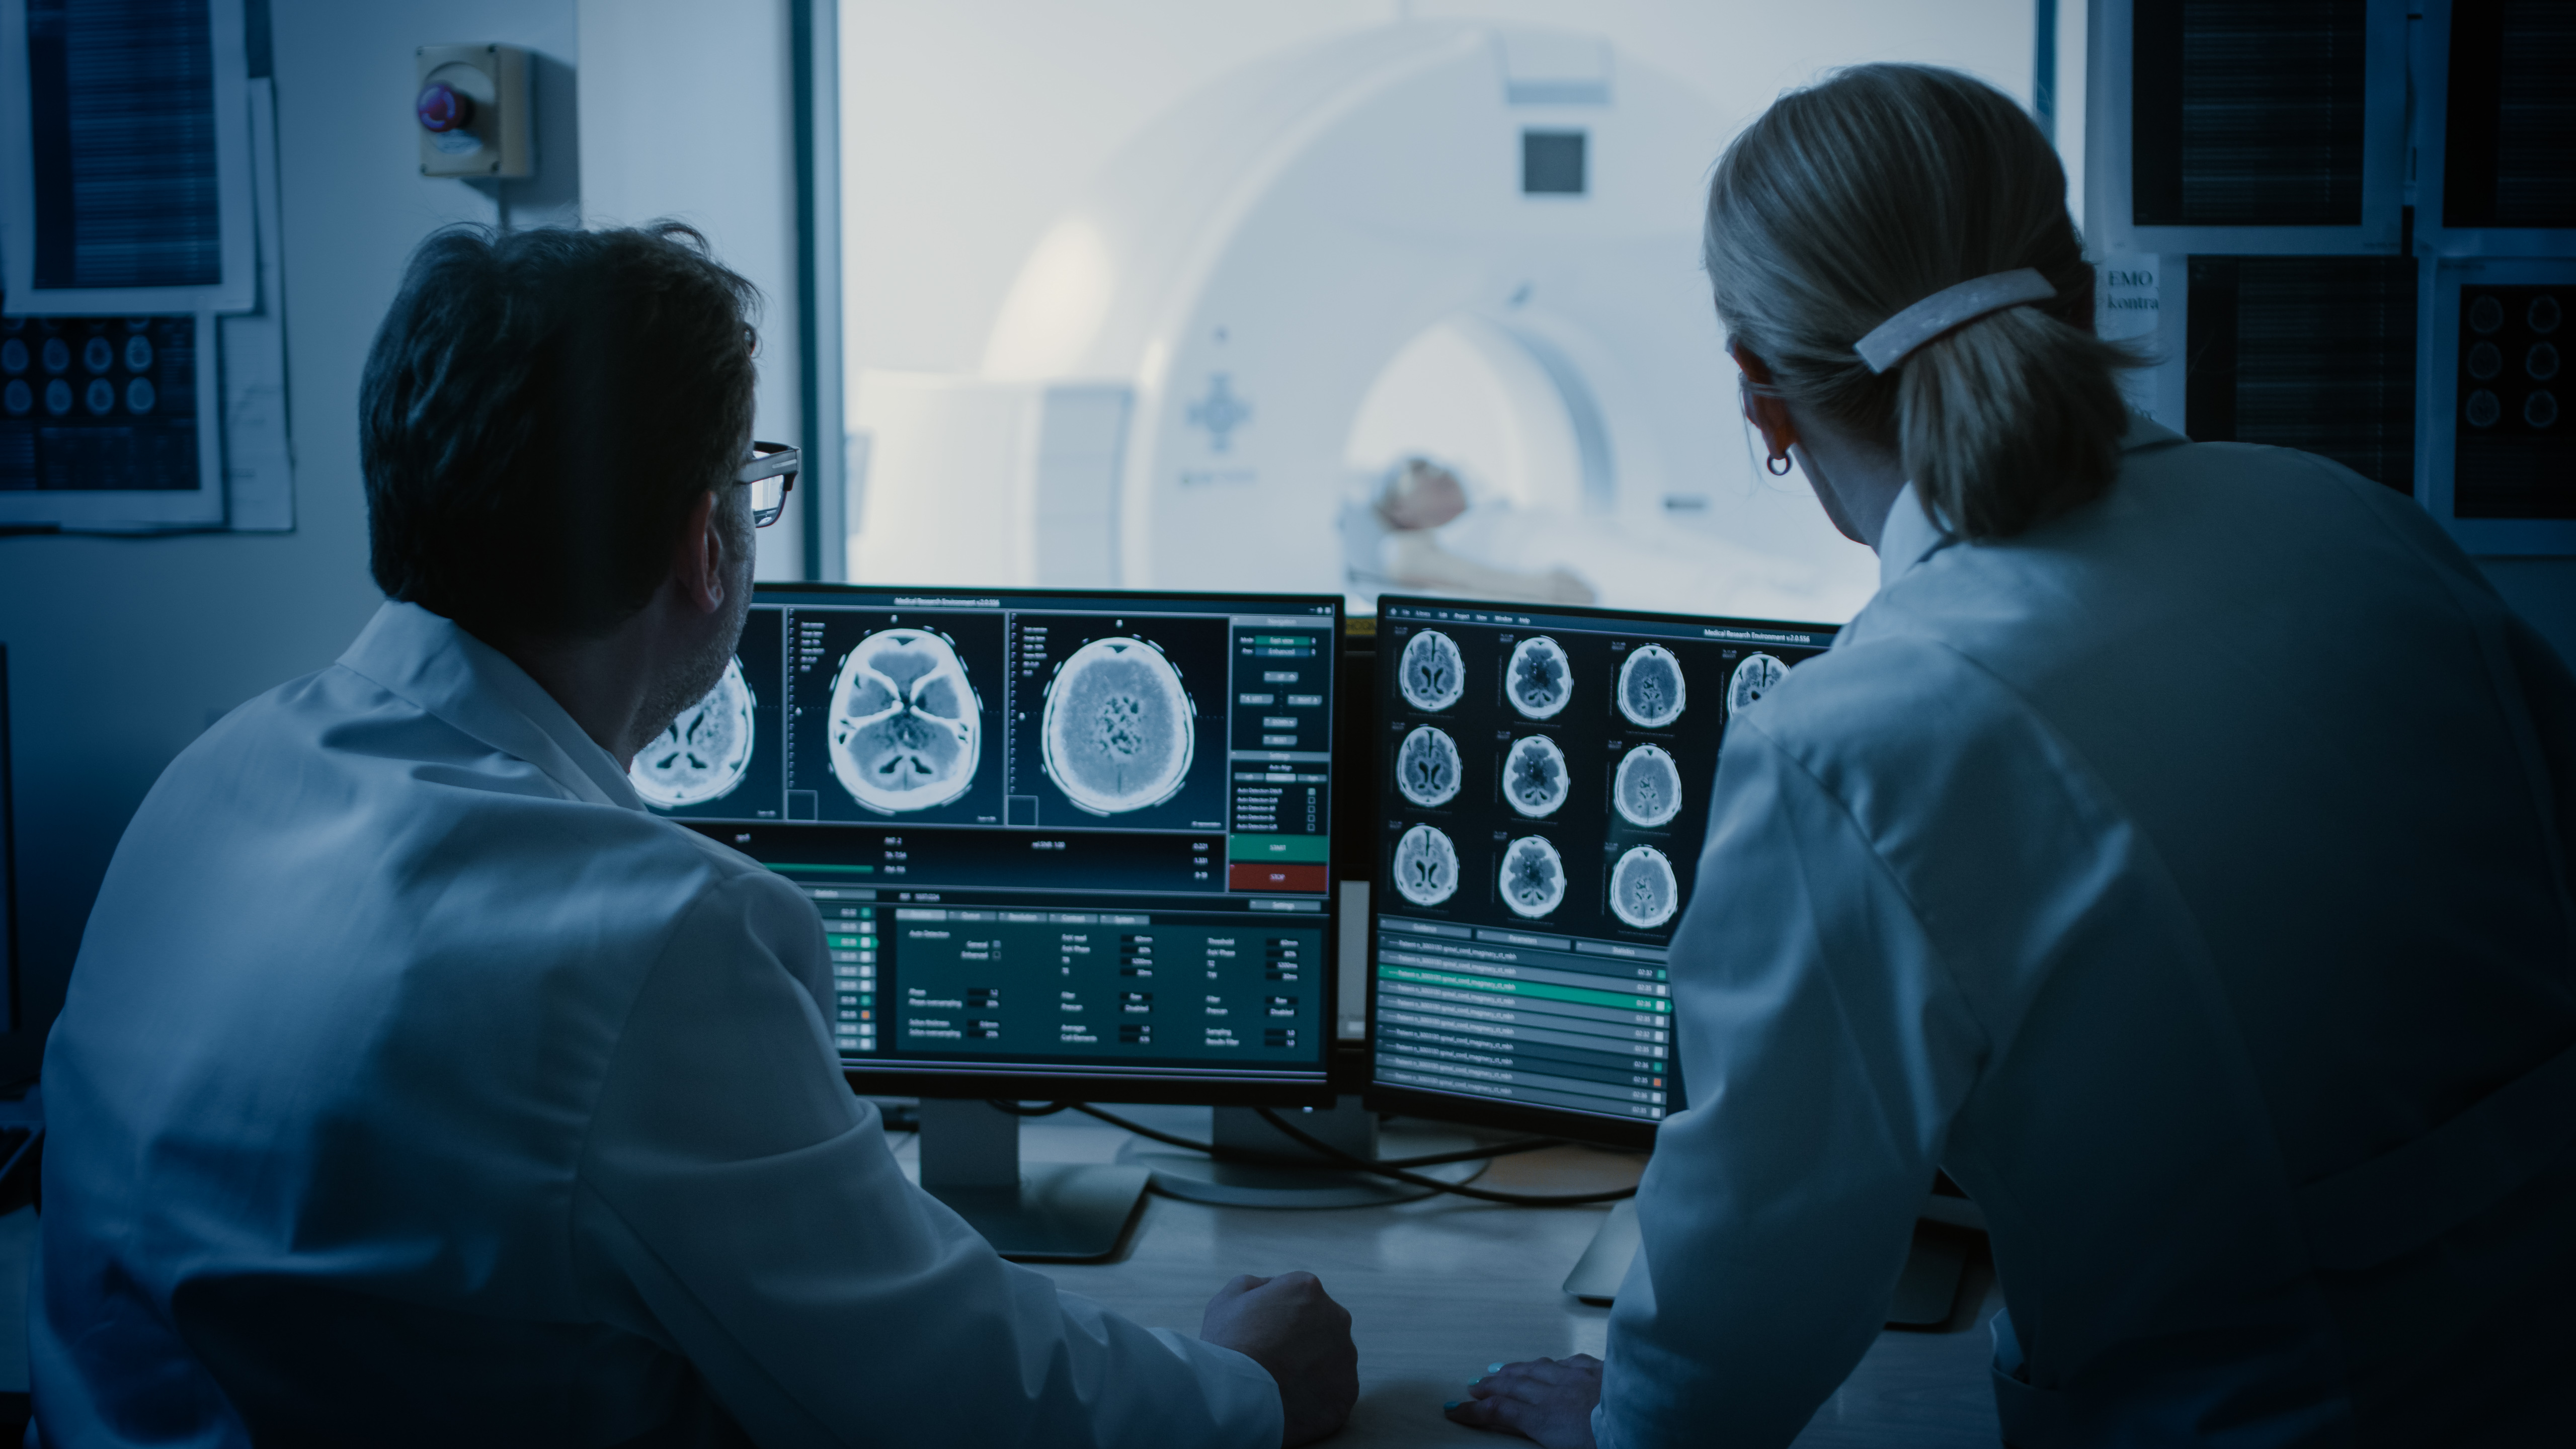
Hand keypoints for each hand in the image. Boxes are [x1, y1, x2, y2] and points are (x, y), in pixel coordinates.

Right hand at [1200, 1272, 1357, 1446]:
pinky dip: (1320, 1395)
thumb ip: (1257, 1285)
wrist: (1235, 1395)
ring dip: (1314, 1367)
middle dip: (1303, 1340)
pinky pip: (1336, 1390)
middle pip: (1322, 1326)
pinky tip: (1296, 1400)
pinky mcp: (1347, 1390)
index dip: (1280, 1318)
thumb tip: (1272, 1287)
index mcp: (1308, 1289)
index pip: (1301, 1299)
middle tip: (1275, 1359)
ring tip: (1284, 1383)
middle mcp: (1336, 1316)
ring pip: (1333, 1358)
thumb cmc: (1228, 1344)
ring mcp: (1346, 1355)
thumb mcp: (1229, 1299)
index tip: (1264, 1335)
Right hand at [1445, 1354, 1601, 1447]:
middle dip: (1490, 1387)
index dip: (1475, 1412)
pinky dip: (1550, 1363)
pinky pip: (1567, 1362)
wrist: (1647, 1419)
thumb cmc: (1610, 1443)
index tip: (1456, 1410)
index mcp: (1545, 1420)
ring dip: (1514, 1370)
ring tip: (1499, 1370)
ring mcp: (1576, 1378)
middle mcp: (1555, 1394)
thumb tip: (1532, 1427)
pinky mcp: (1598, 1370)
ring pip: (1535, 1369)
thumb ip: (1545, 1436)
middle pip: (1513, 1387)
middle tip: (1473, 1386)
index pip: (1500, 1413)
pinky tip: (1548, 1363)